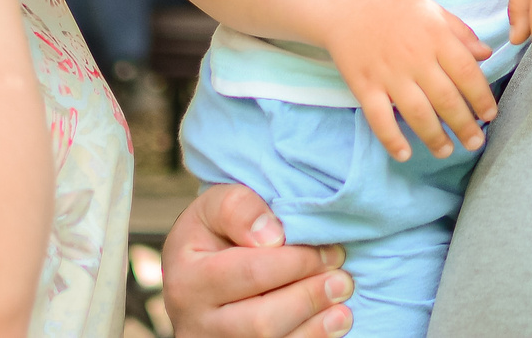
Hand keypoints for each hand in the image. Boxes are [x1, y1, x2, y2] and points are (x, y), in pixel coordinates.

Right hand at [163, 184, 352, 337]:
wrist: (193, 273)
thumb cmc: (211, 235)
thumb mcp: (213, 206)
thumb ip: (239, 208)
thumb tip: (274, 235)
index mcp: (188, 278)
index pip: (251, 273)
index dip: (297, 263)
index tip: (330, 250)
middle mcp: (194, 321)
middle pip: (262, 320)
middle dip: (310, 298)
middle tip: (342, 279)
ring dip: (314, 327)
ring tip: (342, 305)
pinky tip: (330, 324)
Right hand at [320, 0, 496, 161]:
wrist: (346, 5)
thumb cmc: (394, 7)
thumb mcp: (432, 10)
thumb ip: (460, 32)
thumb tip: (486, 53)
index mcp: (435, 37)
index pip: (466, 73)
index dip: (481, 98)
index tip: (489, 115)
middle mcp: (415, 58)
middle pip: (446, 99)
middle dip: (464, 126)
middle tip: (475, 142)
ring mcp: (388, 74)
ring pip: (417, 113)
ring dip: (435, 137)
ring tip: (447, 151)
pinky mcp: (364, 86)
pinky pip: (379, 118)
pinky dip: (392, 139)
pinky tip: (405, 154)